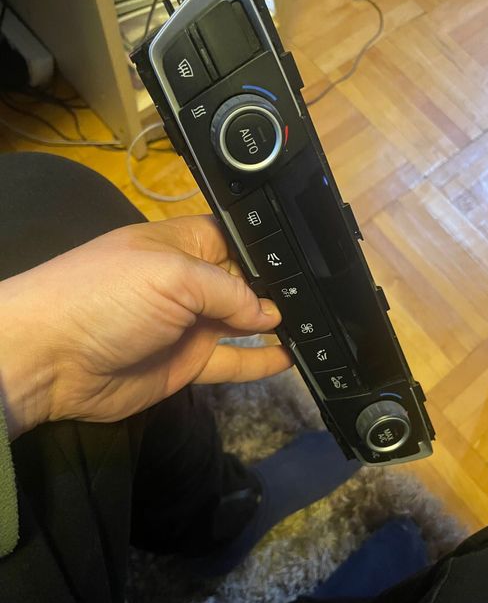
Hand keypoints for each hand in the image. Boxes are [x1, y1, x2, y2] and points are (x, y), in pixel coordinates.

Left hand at [0, 215, 290, 438]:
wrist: (49, 358)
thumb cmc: (107, 296)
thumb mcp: (171, 275)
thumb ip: (227, 290)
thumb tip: (267, 314)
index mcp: (185, 244)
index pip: (238, 239)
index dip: (270, 251)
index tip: (310, 265)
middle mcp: (191, 281)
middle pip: (246, 283)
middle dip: (279, 290)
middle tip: (322, 301)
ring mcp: (189, 324)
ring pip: (242, 324)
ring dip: (275, 327)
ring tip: (316, 329)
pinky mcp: (187, 363)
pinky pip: (231, 361)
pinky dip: (259, 362)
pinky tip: (289, 358)